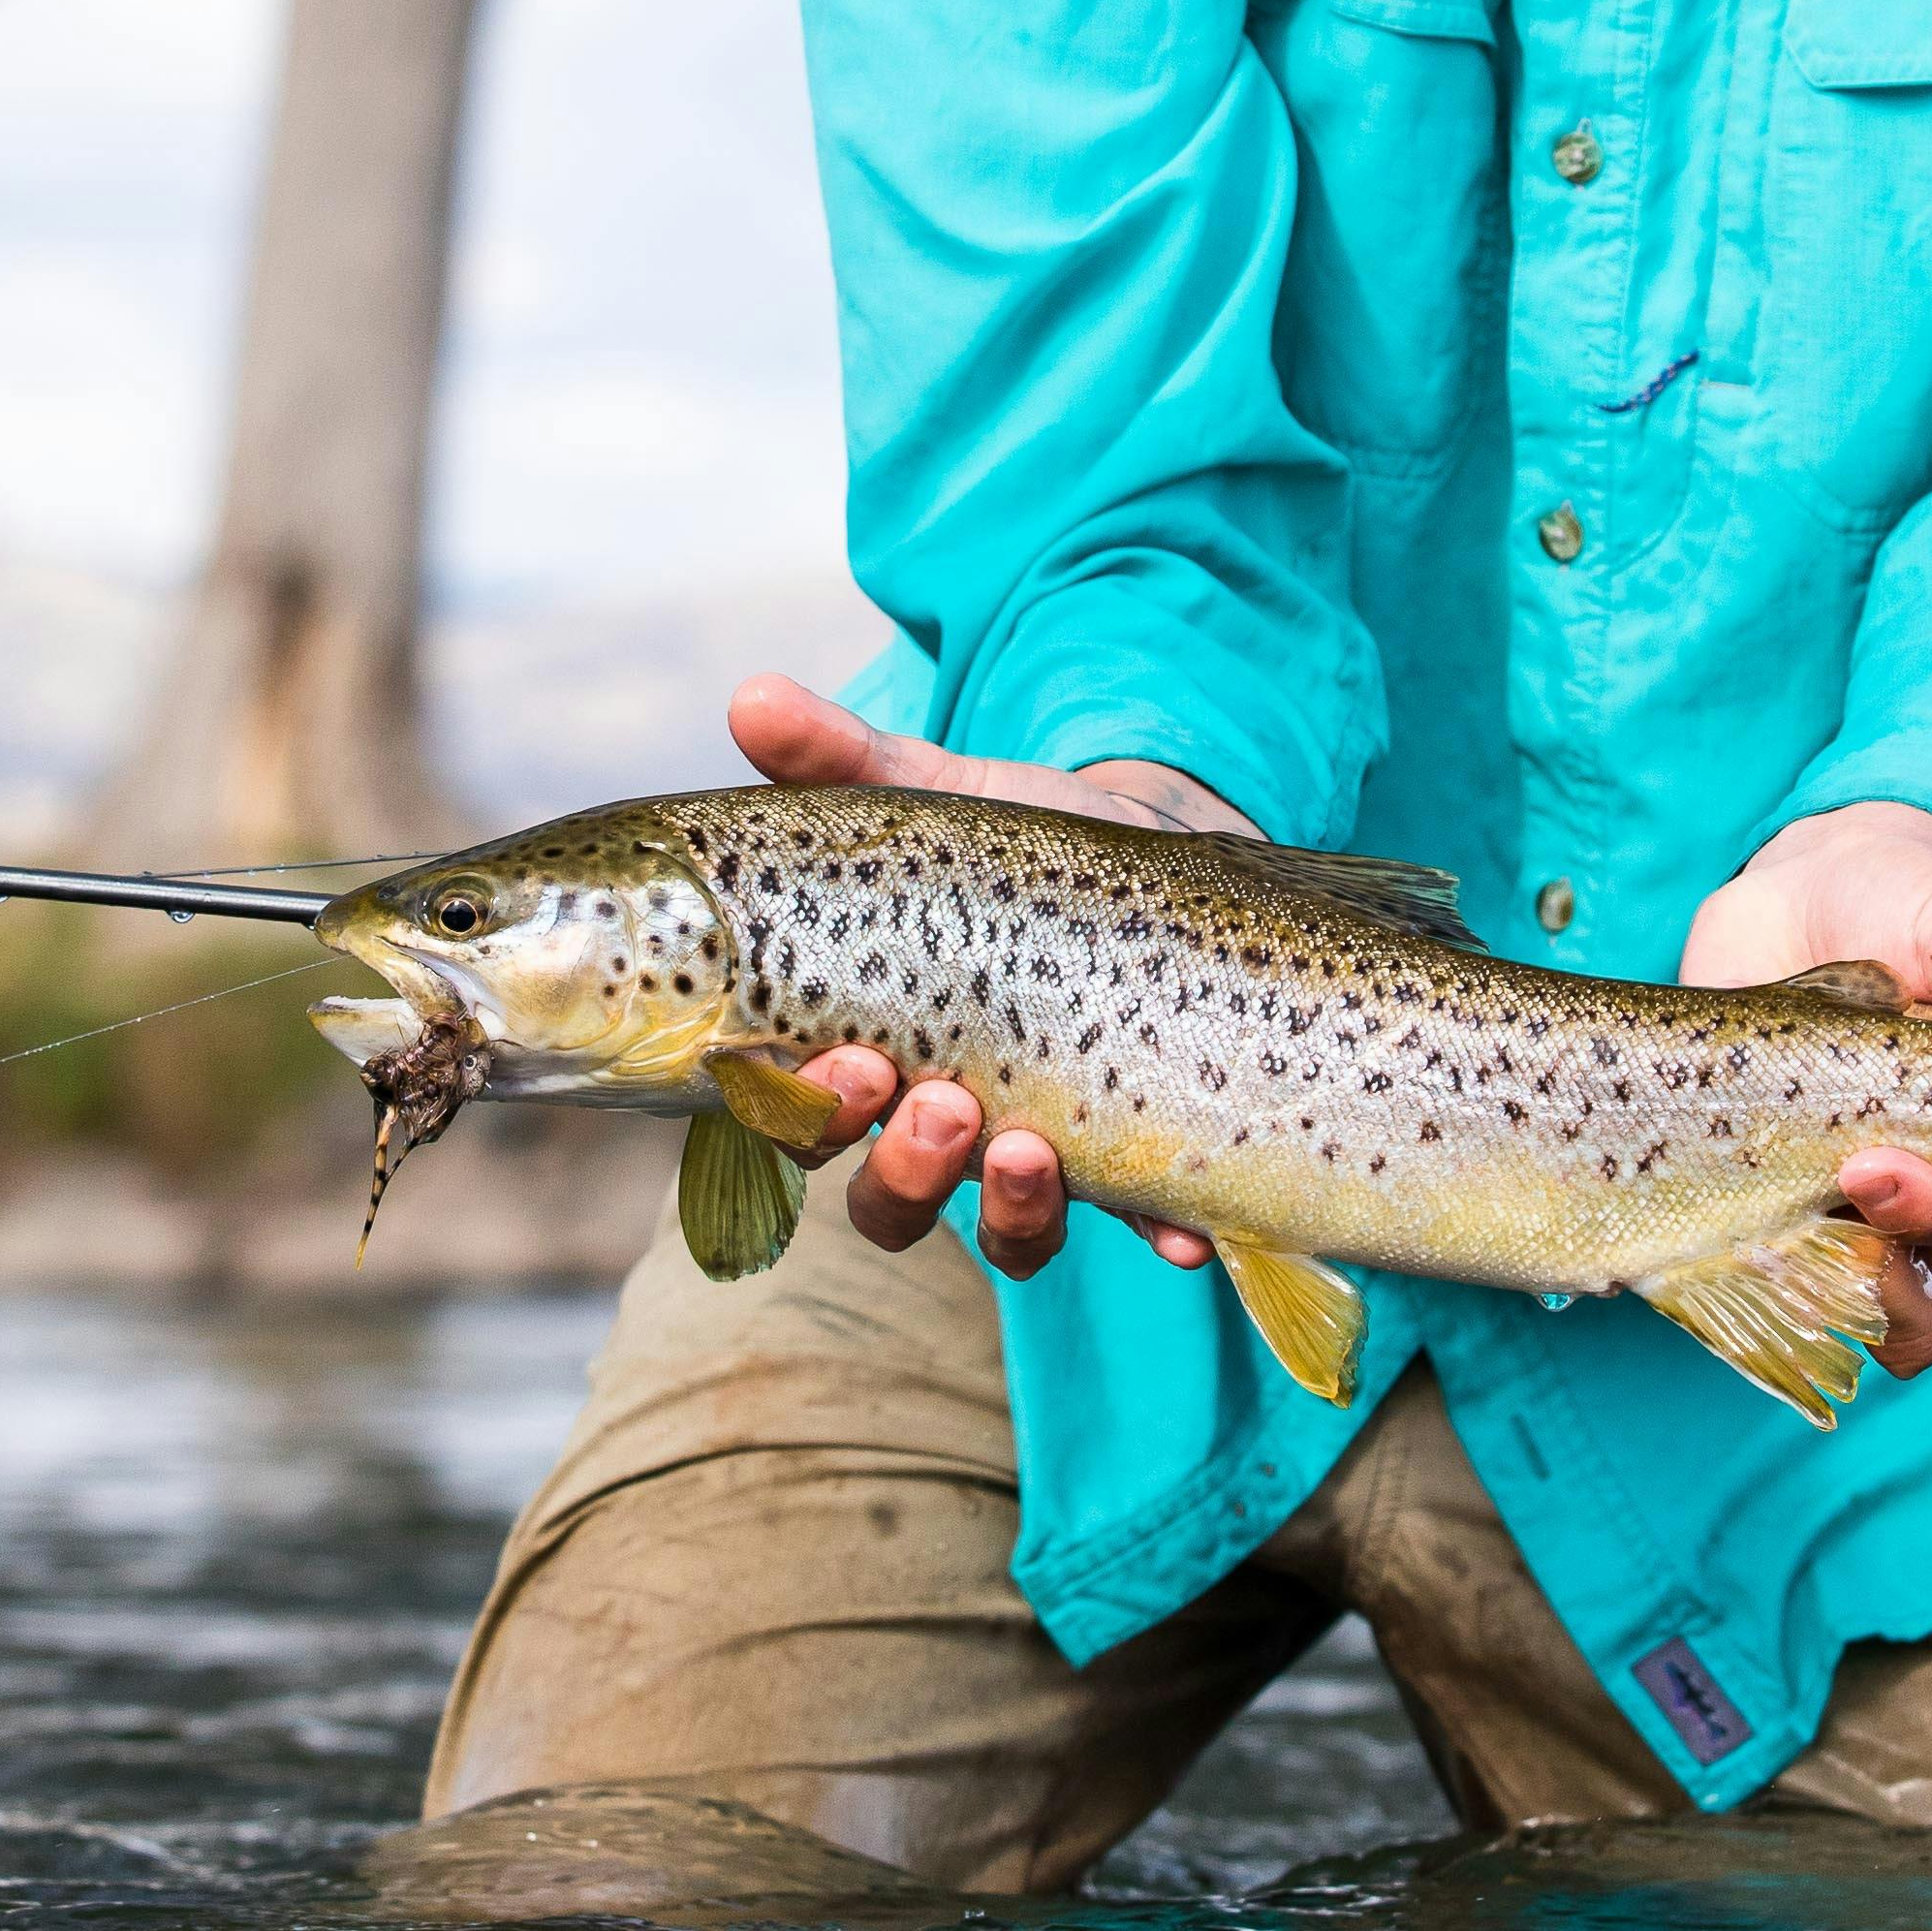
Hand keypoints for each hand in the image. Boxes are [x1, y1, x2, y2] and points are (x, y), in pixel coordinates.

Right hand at [720, 674, 1250, 1272]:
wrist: (1168, 845)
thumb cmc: (1022, 840)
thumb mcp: (935, 795)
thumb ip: (840, 758)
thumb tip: (751, 695)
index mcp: (864, 1047)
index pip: (797, 1117)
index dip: (802, 1115)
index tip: (839, 1056)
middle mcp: (941, 1118)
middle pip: (888, 1197)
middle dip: (902, 1167)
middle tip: (937, 1101)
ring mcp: (1042, 1147)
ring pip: (1000, 1232)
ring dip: (1007, 1209)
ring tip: (1027, 1147)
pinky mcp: (1144, 1152)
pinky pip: (1144, 1225)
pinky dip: (1161, 1235)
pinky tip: (1180, 1231)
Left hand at [1679, 796, 1931, 1383]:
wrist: (1804, 889)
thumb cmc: (1907, 908)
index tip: (1882, 1166)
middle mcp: (1904, 1187)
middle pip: (1904, 1282)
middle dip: (1876, 1260)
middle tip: (1842, 1177)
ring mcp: (1815, 1190)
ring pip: (1818, 1285)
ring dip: (1795, 1274)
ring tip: (1760, 1222)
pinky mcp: (1736, 1180)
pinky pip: (1726, 1254)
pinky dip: (1706, 1259)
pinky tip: (1678, 1234)